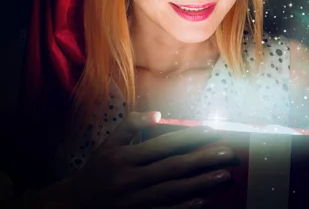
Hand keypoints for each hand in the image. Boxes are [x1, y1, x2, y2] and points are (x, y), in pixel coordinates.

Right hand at [69, 111, 233, 207]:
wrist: (75, 206)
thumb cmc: (97, 171)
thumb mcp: (108, 145)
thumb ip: (130, 126)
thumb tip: (157, 114)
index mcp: (124, 158)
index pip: (163, 145)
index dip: (188, 137)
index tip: (211, 130)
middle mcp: (131, 179)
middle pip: (173, 167)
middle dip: (203, 159)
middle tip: (228, 153)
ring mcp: (135, 200)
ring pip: (173, 190)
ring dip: (200, 183)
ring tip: (223, 175)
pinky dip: (184, 207)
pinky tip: (203, 201)